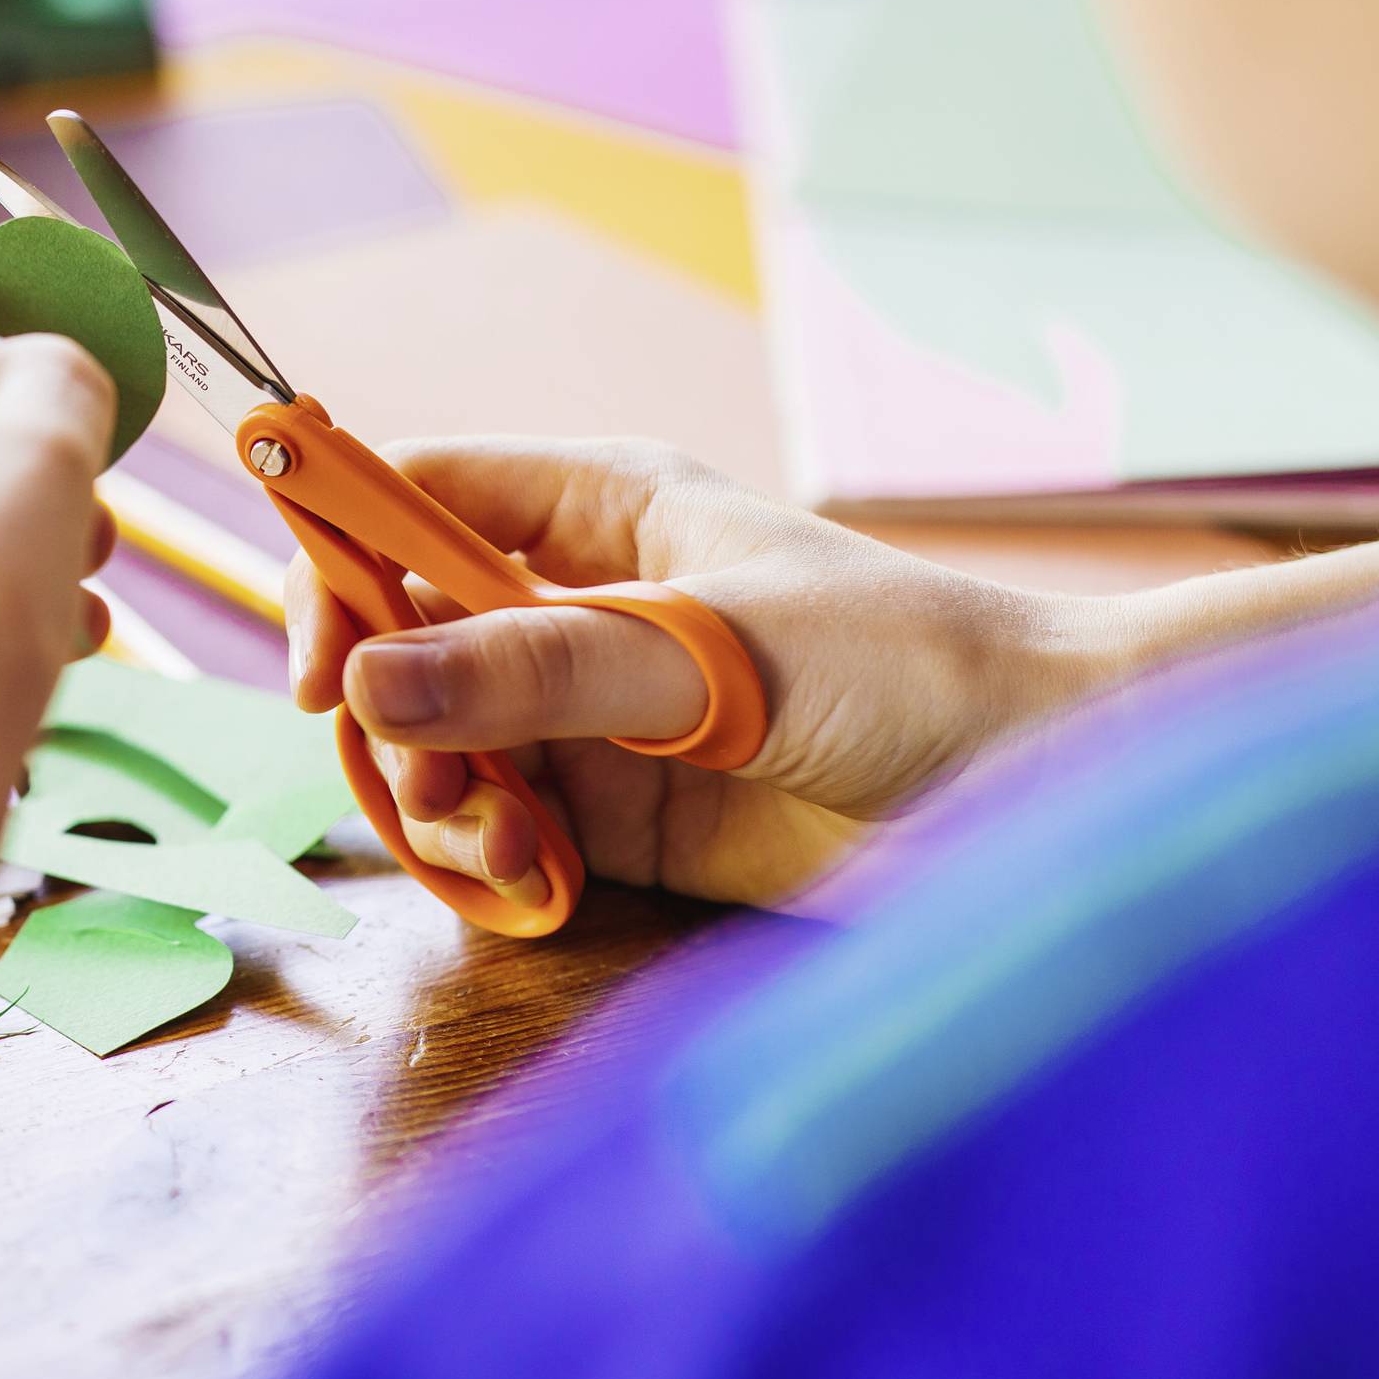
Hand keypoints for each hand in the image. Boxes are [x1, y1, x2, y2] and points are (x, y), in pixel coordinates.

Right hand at [288, 438, 1115, 908]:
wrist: (1055, 792)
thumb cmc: (915, 671)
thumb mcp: (717, 652)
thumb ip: (540, 668)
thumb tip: (370, 687)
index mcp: (603, 510)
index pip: (417, 500)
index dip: (343, 560)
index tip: (322, 663)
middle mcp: (580, 607)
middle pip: (401, 640)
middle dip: (388, 715)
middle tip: (426, 784)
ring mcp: (595, 719)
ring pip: (438, 749)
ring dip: (436, 800)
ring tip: (498, 842)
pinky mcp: (620, 823)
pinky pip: (499, 835)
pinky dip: (491, 862)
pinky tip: (538, 878)